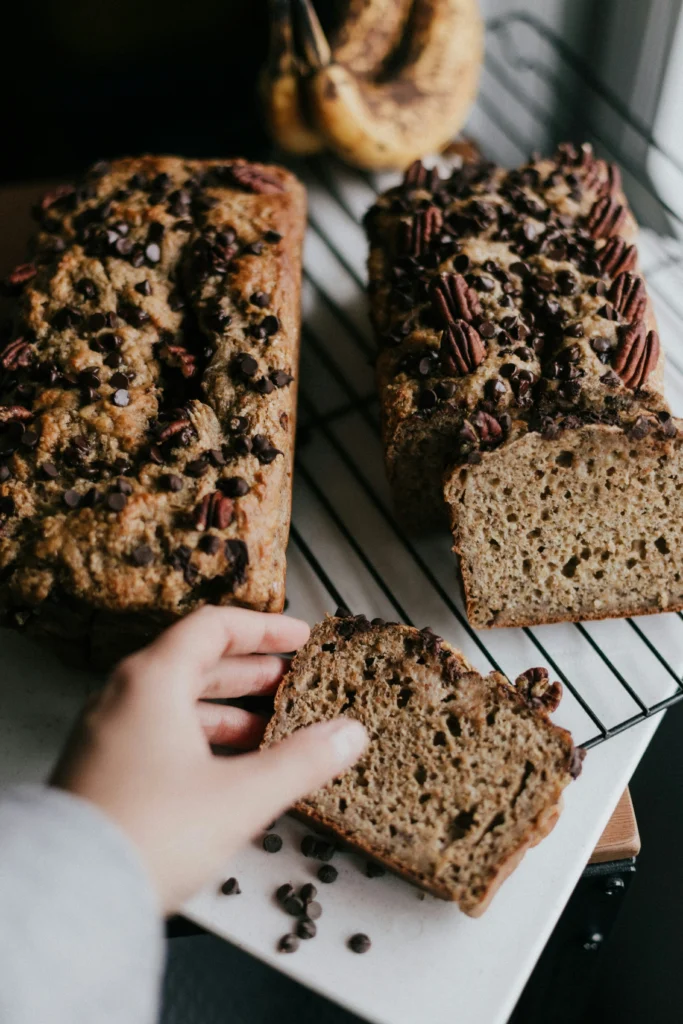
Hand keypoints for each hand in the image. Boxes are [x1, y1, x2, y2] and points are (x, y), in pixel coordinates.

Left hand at [51, 606, 367, 912]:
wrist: (73, 896)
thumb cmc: (145, 836)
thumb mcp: (241, 795)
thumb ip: (301, 761)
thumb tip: (347, 735)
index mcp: (151, 681)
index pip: (213, 627)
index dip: (263, 629)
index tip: (299, 637)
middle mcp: (122, 697)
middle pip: (195, 662)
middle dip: (251, 672)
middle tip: (291, 682)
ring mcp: (108, 734)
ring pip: (177, 702)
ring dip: (229, 710)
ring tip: (270, 730)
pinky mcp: (104, 770)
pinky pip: (158, 734)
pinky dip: (201, 738)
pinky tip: (231, 768)